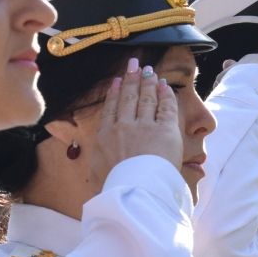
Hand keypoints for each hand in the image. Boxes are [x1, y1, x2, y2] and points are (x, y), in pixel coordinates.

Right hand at [89, 58, 180, 185]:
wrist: (134, 192)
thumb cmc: (114, 189)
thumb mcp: (96, 178)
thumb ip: (96, 170)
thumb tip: (91, 178)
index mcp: (104, 138)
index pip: (110, 110)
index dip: (114, 93)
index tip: (116, 81)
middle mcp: (123, 127)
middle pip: (128, 98)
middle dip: (131, 79)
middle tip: (134, 64)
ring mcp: (145, 127)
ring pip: (146, 99)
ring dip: (148, 83)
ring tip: (149, 71)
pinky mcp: (165, 131)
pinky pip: (166, 108)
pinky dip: (165, 95)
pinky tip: (165, 86)